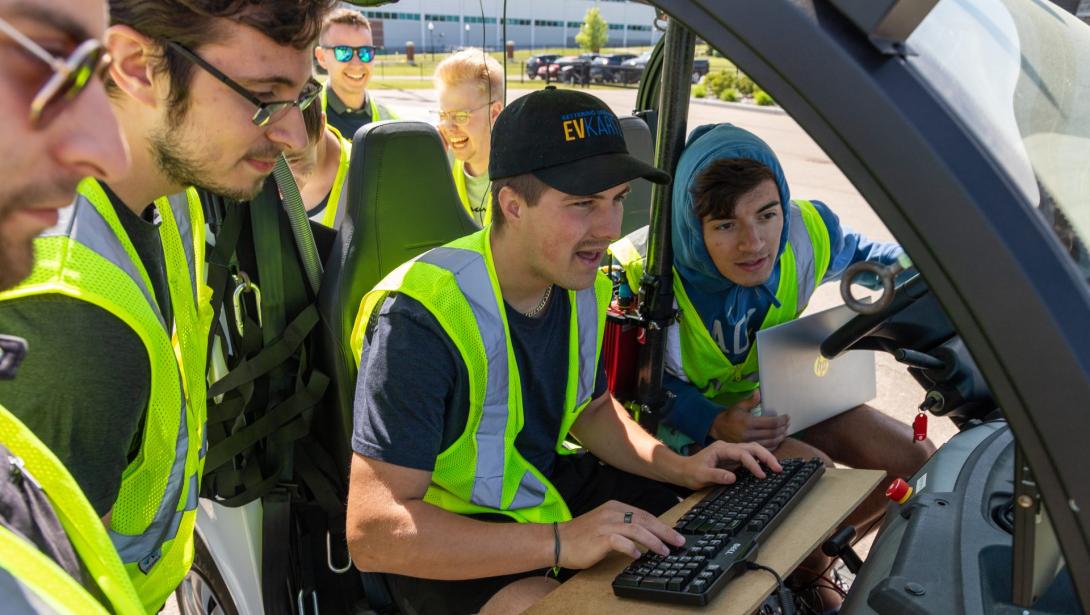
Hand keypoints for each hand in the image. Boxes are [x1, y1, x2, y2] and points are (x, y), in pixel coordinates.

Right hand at [557, 500, 684, 567]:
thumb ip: (623, 527)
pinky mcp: (599, 537)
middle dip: (665, 531)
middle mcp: (612, 513)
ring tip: (665, 551)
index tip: (674, 535)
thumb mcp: (604, 525)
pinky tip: (638, 556)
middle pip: (645, 520)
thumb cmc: (581, 537)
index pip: (644, 514)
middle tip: (679, 541)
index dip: (662, 525)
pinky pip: (620, 541)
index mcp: (614, 507)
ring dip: (654, 541)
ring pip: (637, 529)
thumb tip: (645, 538)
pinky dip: (632, 548)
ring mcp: (606, 524)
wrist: (556, 541)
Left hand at [677, 441, 782, 489]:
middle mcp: (727, 447)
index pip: (742, 453)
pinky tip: (766, 468)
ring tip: (776, 468)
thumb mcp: (701, 476)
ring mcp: (730, 452)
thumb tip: (733, 477)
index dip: (753, 464)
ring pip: (752, 450)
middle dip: (766, 456)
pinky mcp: (732, 459)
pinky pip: (749, 456)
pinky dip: (759, 461)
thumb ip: (716, 475)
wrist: (682, 470)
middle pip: (752, 447)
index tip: (761, 475)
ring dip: (765, 457)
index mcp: (721, 449)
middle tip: (778, 468)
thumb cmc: (690, 472)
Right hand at [709, 392, 789, 449]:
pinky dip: (774, 445)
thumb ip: (751, 401)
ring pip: (771, 443)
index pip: (771, 423)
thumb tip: (758, 392)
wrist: (718, 429)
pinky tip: (777, 440)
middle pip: (773, 433)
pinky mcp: (748, 449)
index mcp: (749, 422)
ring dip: (780, 437)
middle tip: (787, 424)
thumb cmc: (730, 416)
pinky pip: (765, 449)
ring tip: (785, 432)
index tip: (787, 417)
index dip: (782, 420)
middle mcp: (749, 434)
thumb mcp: (739, 406)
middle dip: (783, 428)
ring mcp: (749, 443)